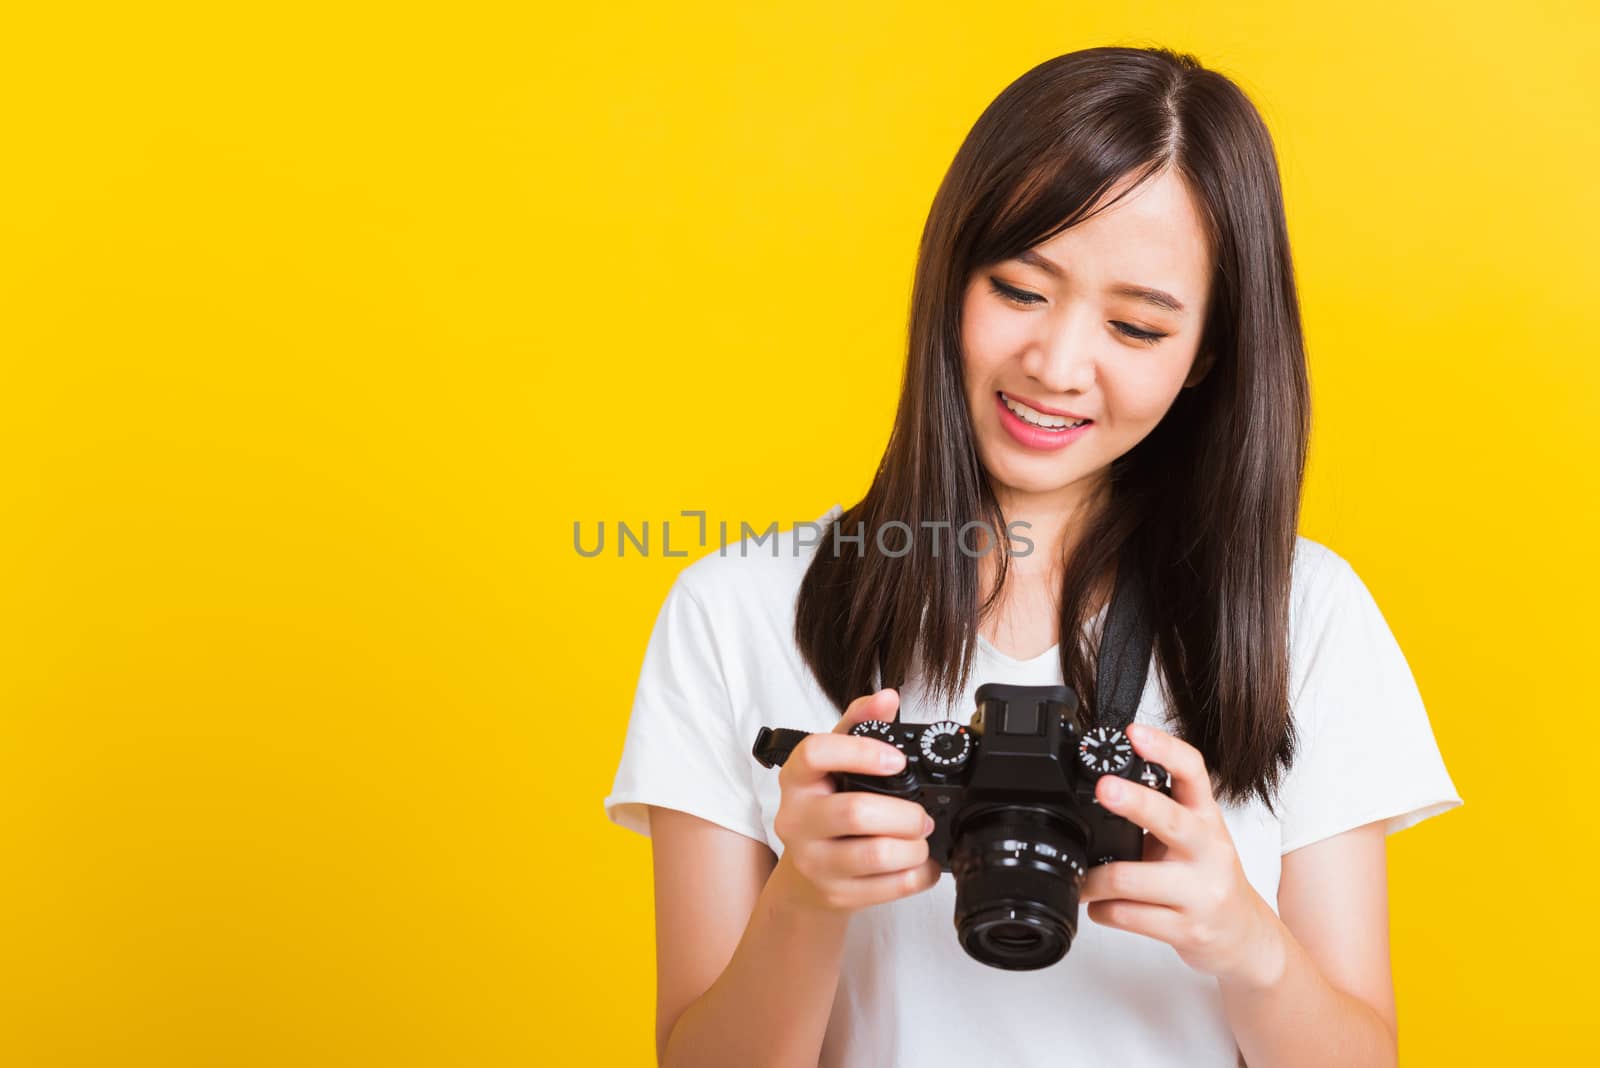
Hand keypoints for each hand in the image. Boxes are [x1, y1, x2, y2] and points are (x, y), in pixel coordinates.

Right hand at [770, 689, 941, 913]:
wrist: (807, 876)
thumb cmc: (824, 808)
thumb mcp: (834, 764)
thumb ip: (859, 726)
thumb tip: (887, 697)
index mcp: (796, 779)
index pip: (815, 754)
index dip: (861, 753)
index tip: (898, 760)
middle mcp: (796, 819)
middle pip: (856, 812)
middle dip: (905, 813)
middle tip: (922, 815)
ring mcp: (814, 861)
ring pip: (876, 854)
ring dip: (914, 846)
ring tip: (920, 838)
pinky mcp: (835, 894)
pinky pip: (889, 887)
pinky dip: (918, 874)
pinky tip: (920, 863)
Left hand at [1079, 722, 1285, 987]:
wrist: (1245, 936)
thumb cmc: (1208, 878)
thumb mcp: (1195, 837)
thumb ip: (1162, 811)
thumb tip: (1104, 788)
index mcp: (1206, 818)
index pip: (1193, 772)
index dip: (1164, 749)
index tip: (1134, 733)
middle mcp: (1208, 850)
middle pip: (1171, 819)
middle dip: (1135, 802)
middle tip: (1105, 787)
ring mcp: (1200, 892)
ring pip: (1132, 879)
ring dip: (1094, 880)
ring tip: (1081, 880)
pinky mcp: (1187, 929)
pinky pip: (1129, 916)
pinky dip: (1103, 910)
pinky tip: (1099, 906)